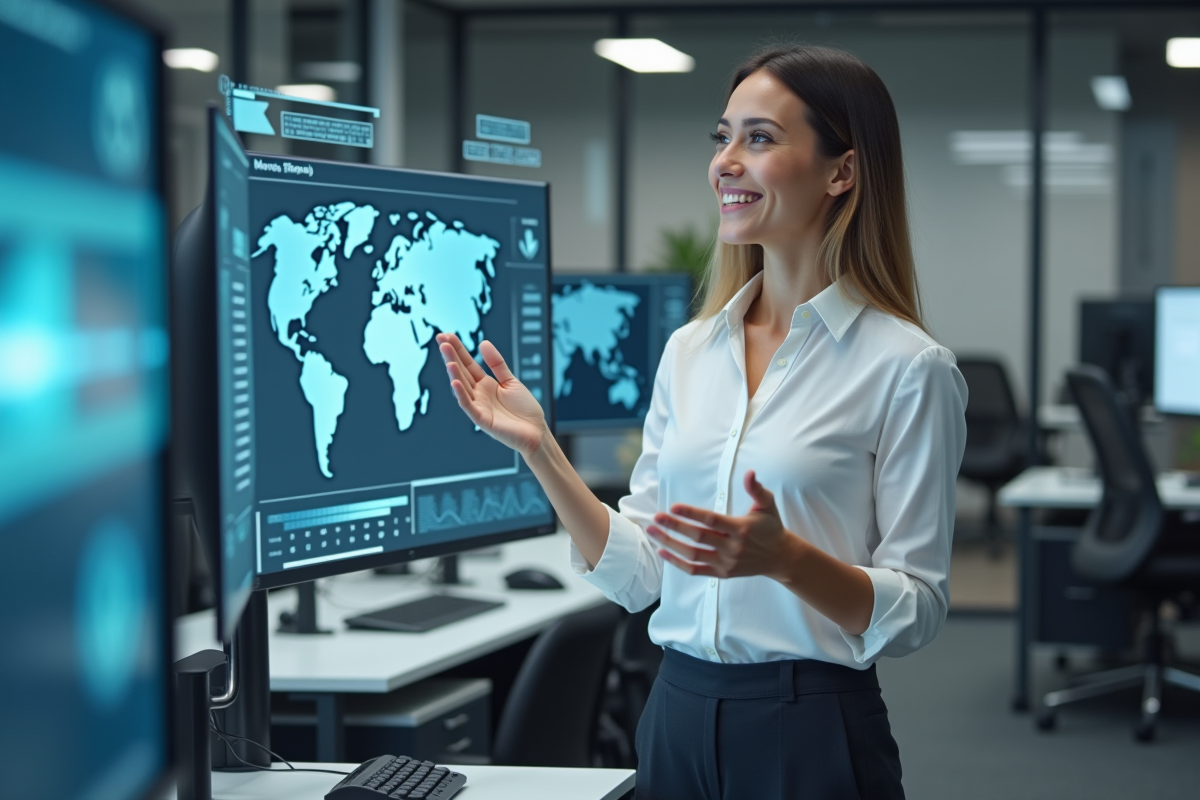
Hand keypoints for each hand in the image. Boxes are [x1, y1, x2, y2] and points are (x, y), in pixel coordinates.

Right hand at [437, 333, 547, 456]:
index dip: (458, 350)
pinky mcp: (483, 420)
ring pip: (463, 387)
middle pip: (462, 372)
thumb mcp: (510, 381)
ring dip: (454, 373)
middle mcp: (478, 394)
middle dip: (452, 357)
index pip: (468, 364)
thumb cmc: (524, 409)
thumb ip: (497, 363)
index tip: (446, 336)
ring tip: (448, 359)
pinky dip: (461, 394)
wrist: (536, 431)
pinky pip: (469, 406)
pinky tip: (455, 382)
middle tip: (441, 340)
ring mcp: (479, 407)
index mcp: (485, 385)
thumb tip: (483, 343)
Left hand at [647, 470, 801, 579]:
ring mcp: (726, 563)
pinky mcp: (722, 573)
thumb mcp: (768, 504)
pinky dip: (677, 562)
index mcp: (741, 528)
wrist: (780, 557)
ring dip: (670, 543)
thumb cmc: (771, 527)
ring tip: (652, 532)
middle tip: (656, 517)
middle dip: (674, 527)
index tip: (674, 506)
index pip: (711, 520)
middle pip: (698, 537)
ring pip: (693, 554)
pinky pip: (695, 570)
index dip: (692, 513)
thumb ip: (757, 489)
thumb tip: (750, 473)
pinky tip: (662, 551)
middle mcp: (732, 548)